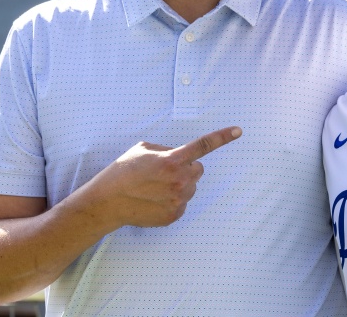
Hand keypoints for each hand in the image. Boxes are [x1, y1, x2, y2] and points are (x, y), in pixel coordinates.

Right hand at [95, 126, 241, 228]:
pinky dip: (173, 200)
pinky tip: (154, 200)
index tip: (239, 130)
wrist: (107, 201)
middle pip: (198, 169)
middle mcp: (179, 180)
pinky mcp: (174, 215)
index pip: (203, 145)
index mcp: (172, 159)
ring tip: (154, 187)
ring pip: (191, 186)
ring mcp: (178, 199)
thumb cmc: (123, 171)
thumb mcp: (143, 148)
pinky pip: (183, 202)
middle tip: (163, 171)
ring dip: (179, 184)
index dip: (222, 137)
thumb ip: (167, 149)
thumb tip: (181, 157)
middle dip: (186, 168)